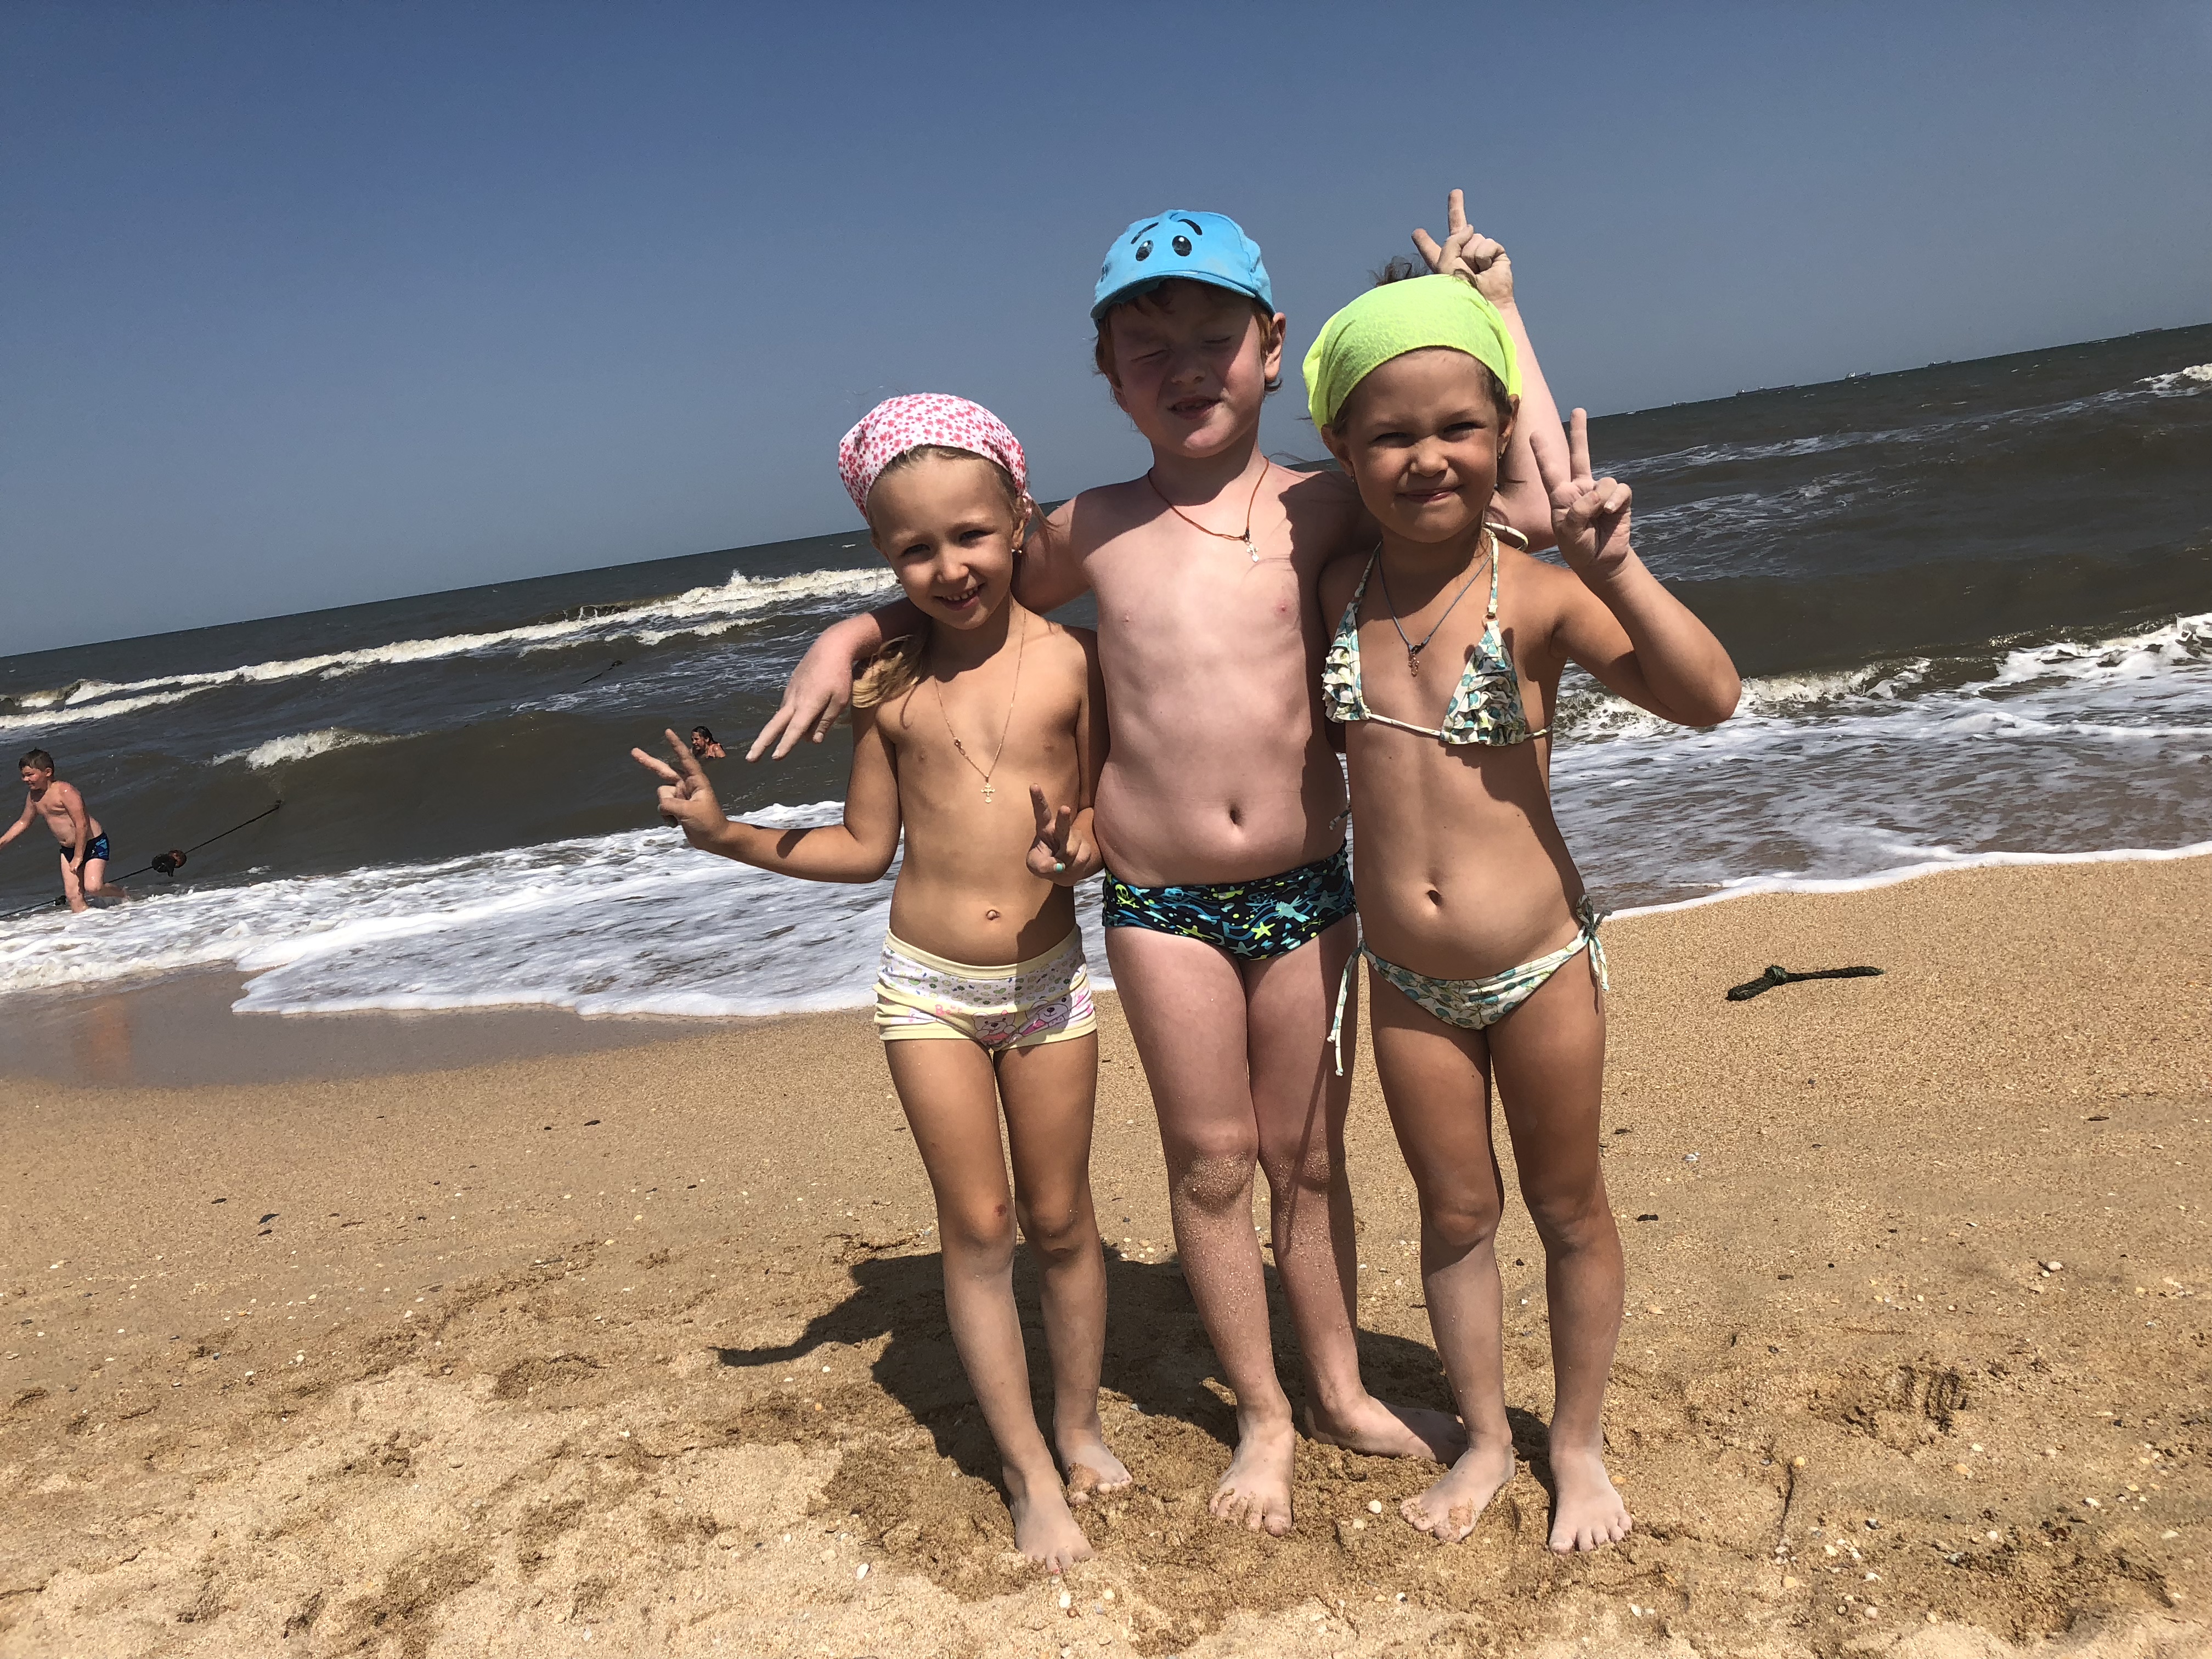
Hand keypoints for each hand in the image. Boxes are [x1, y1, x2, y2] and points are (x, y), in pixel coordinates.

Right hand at [631, 729, 730, 848]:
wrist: (715, 840)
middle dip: (648, 762)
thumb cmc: (708, 823)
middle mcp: (687, 785)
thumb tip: (661, 804)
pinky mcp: (677, 807)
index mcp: (696, 781)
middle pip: (664, 771)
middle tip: (633, 751)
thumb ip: (670, 804)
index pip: (685, 759)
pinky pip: (663, 807)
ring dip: (666, 808)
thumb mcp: (689, 812)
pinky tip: (676, 824)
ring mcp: (681, 796)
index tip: (667, 731)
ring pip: (662, 795)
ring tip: (679, 818)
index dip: (676, 745)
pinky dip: (666, 816)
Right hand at [746, 635, 856, 760]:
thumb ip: (826, 722)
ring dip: (776, 732)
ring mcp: (790, 692)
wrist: (831, 646)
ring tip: (771, 744)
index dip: (785, 745)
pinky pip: (788, 707)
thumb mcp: (840, 701)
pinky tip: (795, 720)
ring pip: (782, 717)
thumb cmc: (840, 675)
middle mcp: (794, 700)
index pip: (794, 731)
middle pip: (774, 725)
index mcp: (807, 706)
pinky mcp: (791, 686)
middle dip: (761, 744)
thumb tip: (813, 741)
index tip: (775, 758)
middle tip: (749, 759)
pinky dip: (789, 718)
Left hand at [1027, 786, 1097, 885]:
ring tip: (1060, 863)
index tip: (1034, 785)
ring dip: (1064, 862)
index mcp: (1044, 827)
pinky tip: (1069, 865)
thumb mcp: (1035, 866)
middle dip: (1064, 817)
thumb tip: (1059, 866)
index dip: (1038, 799)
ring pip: (1070, 850)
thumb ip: (1042, 866)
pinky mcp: (1085, 847)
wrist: (1064, 870)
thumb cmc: (1045, 862)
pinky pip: (1078, 860)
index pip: (1040, 811)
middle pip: (1063, 824)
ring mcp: (1074, 836)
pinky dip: (1072, 868)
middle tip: (1064, 809)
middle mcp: (1060, 828)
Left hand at [1412, 188, 1513, 309]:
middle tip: (1455, 192)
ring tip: (1475, 272)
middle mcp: (1462, 257)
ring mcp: (1480, 255)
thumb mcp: (1445, 265)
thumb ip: (1452, 241)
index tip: (1417, 232)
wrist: (1483, 305)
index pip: (1432, 250)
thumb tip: (1471, 227)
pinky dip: (1484, 255)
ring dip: (1471, 254)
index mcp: (1444, 265)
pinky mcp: (1496, 254)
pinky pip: (1487, 243)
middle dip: (1456, 209)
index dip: (1425, 242)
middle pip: (1458, 229)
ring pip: (1472, 237)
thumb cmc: (1459, 292)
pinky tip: (1486, 269)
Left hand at [1540, 410, 1632, 580]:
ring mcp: (1600, 493)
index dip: (1542, 453)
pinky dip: (1615, 500)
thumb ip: (1577, 510)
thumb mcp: (1567, 531)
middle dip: (1579, 433)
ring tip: (1597, 516)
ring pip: (1603, 481)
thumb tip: (1598, 493)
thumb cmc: (1578, 547)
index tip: (1533, 434)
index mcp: (1561, 496)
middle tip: (1578, 411)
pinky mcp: (1619, 499)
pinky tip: (1610, 512)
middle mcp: (1580, 489)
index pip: (1550, 470)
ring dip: (1600, 499)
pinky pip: (1619, 490)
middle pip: (1579, 455)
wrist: (1600, 562)